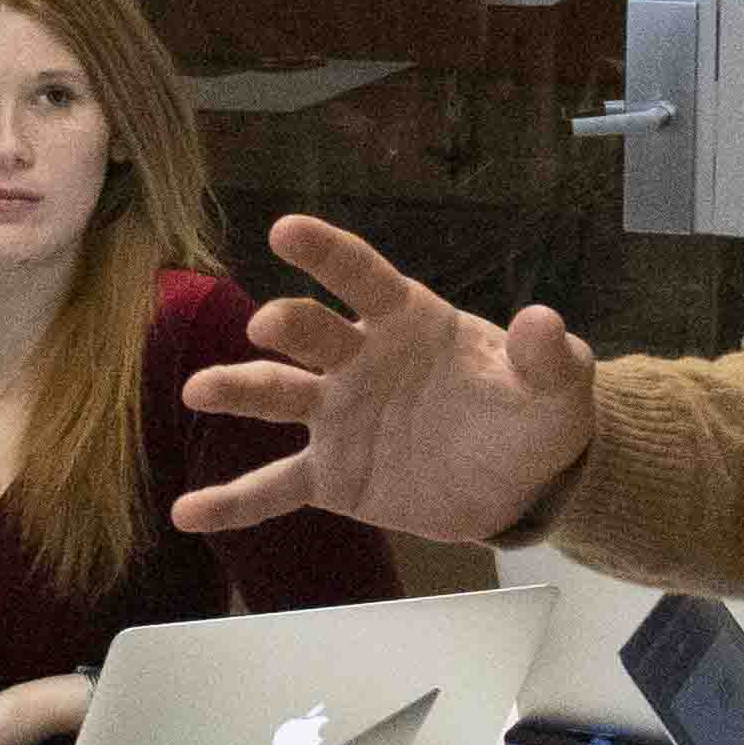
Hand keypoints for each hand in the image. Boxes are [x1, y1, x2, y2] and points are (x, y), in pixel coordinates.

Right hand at [169, 214, 600, 547]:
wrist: (519, 479)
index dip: (326, 253)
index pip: (362, 278)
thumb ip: (549, 356)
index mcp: (406, 322)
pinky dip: (231, 502)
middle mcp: (358, 360)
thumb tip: (544, 320)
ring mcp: (337, 418)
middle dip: (287, 325)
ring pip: (276, 399)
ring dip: (236, 391)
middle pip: (311, 335)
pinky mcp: (332, 476)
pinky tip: (187, 514)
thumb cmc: (529, 413)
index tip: (286, 230)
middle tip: (269, 329)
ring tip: (198, 391)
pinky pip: (275, 489)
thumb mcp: (556, 387)